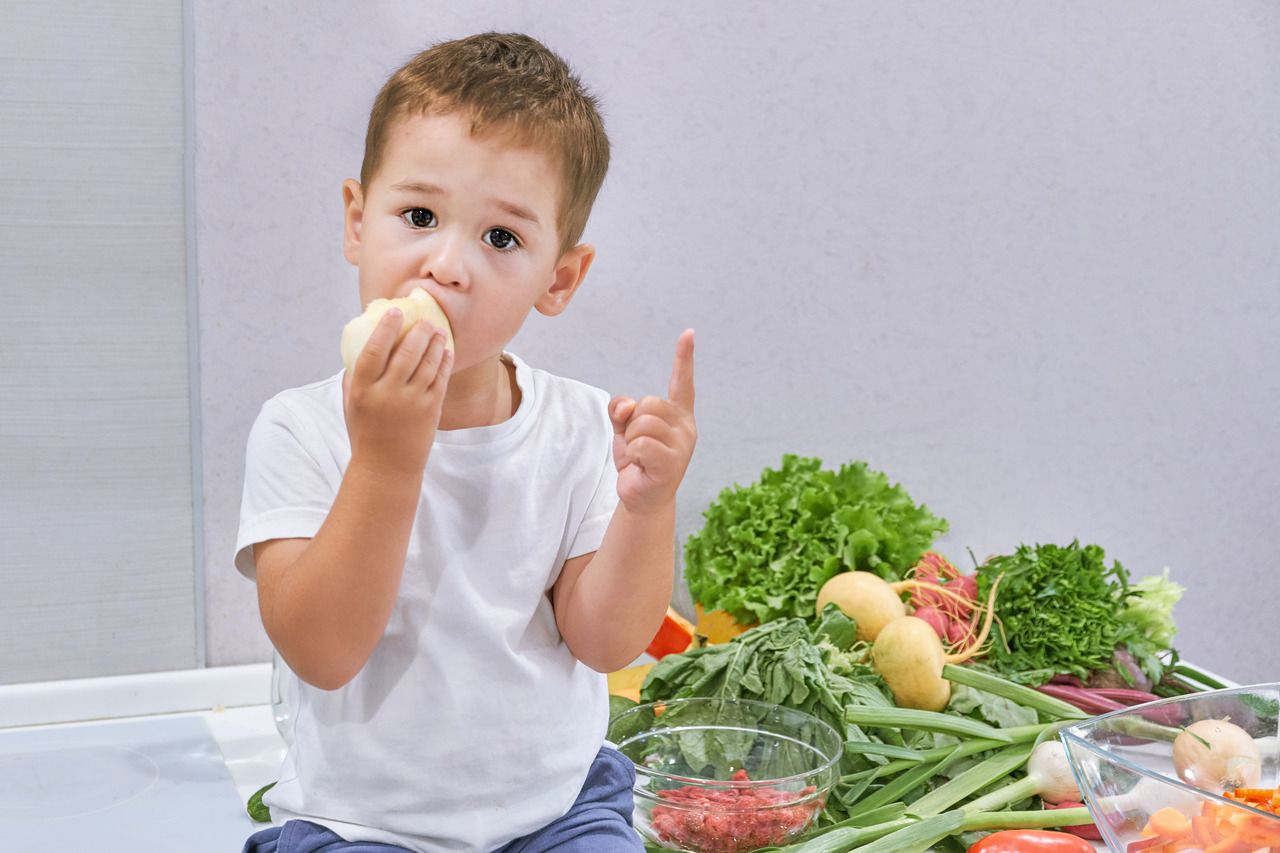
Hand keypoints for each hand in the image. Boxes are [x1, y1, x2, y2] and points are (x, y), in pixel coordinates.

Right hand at [342, 308, 452, 477]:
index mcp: (363, 390)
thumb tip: (363, 344)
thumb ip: (355, 376)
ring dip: (434, 343)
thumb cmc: (366, 432)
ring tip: (438, 330)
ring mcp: (411, 402)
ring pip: (427, 363)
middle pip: (406, 353)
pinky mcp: (430, 410)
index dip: (385, 328)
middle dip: (418, 331)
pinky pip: (440, 379)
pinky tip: (446, 351)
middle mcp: (387, 394)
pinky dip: (444, 361)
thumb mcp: (352, 404)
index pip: (374, 351)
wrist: (386, 468)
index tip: (395, 311)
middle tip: (425, 320)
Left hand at [609, 329, 696, 514]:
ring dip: (630, 441)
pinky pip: (641, 445)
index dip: (684, 358)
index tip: (688, 334)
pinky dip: (632, 455)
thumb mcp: (624, 429)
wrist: (641, 496)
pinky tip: (640, 466)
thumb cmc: (637, 461)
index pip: (682, 382)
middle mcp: (685, 427)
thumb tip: (625, 406)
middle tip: (637, 444)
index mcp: (678, 415)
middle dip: (633, 422)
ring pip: (642, 424)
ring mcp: (682, 446)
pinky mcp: (672, 464)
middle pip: (649, 403)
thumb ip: (621, 409)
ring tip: (639, 457)